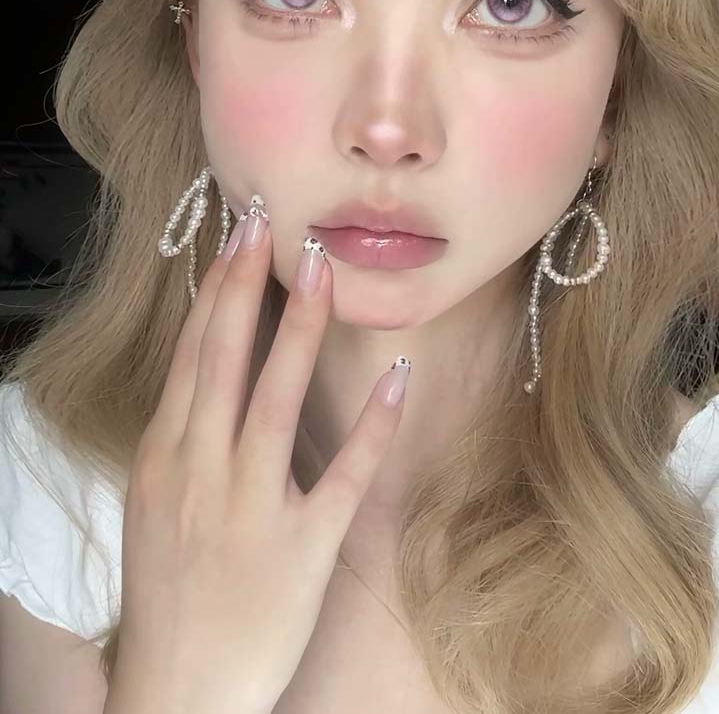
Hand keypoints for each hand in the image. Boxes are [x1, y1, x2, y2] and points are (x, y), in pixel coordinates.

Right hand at [110, 213, 408, 713]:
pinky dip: (373, 424)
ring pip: (275, 401)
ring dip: (300, 330)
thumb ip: (180, 437)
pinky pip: (343, 476)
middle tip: (268, 219)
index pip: (192, 355)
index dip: (215, 290)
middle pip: (223, 360)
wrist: (175, 692)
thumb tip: (207, 370)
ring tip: (323, 269)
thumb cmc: (168, 591)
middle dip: (245, 284)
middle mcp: (200, 473)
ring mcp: (251, 510)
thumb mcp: (153, 504)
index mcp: (163, 458)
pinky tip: (398, 374)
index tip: (238, 236)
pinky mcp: (303, 549)